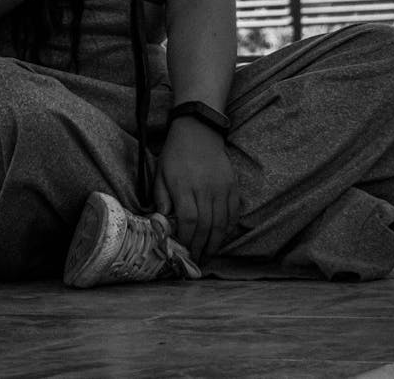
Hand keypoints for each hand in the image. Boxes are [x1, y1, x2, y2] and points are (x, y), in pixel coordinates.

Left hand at [154, 118, 239, 263]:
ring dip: (215, 243)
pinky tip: (222, 237)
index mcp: (184, 186)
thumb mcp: (160, 174)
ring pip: (221, 223)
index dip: (187, 239)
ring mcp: (221, 188)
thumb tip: (163, 224)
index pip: (188, 221)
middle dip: (200, 247)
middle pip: (206, 226)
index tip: (183, 251)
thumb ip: (161, 199)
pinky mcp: (232, 186)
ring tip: (208, 255)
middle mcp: (205, 189)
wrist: (198, 132)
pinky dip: (229, 227)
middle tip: (196, 262)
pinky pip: (233, 212)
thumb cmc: (175, 154)